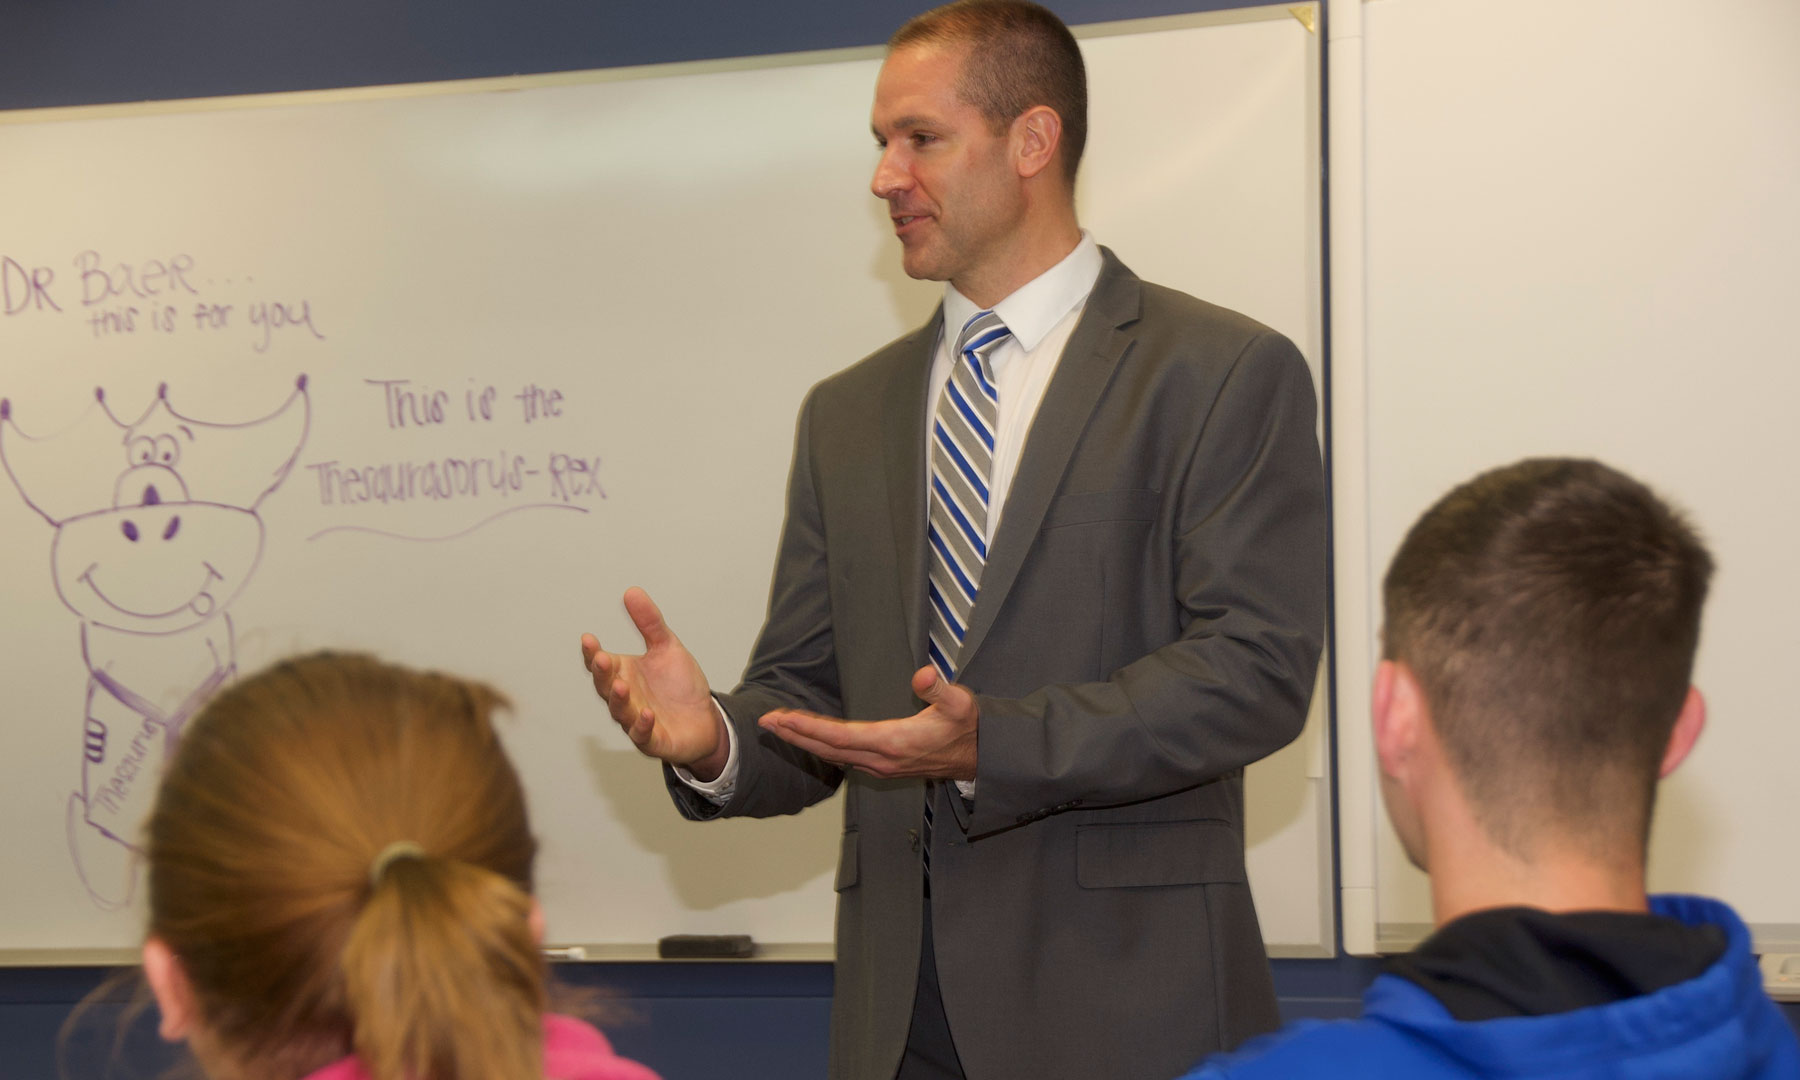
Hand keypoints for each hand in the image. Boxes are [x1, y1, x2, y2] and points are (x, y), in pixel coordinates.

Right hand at [580, 587, 727, 778]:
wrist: (705, 719)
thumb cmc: (680, 686)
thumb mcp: (667, 648)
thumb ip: (650, 623)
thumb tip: (631, 591)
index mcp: (624, 674)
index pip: (602, 664)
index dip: (592, 653)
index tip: (588, 638)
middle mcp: (626, 698)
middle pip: (606, 687)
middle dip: (603, 674)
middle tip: (602, 658)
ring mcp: (637, 720)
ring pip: (621, 712)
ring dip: (619, 700)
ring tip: (621, 685)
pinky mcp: (653, 740)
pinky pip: (643, 735)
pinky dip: (642, 725)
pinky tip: (647, 714)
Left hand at [759, 666, 976, 779]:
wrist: (980, 755)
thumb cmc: (968, 727)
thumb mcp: (960, 703)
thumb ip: (938, 689)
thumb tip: (922, 675)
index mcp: (895, 743)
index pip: (842, 736)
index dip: (810, 728)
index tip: (784, 719)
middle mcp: (882, 759)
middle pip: (829, 749)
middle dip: (795, 736)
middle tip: (765, 723)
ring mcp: (882, 766)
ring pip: (833, 756)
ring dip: (804, 742)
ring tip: (779, 728)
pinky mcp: (884, 766)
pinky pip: (844, 758)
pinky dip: (822, 748)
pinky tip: (810, 741)